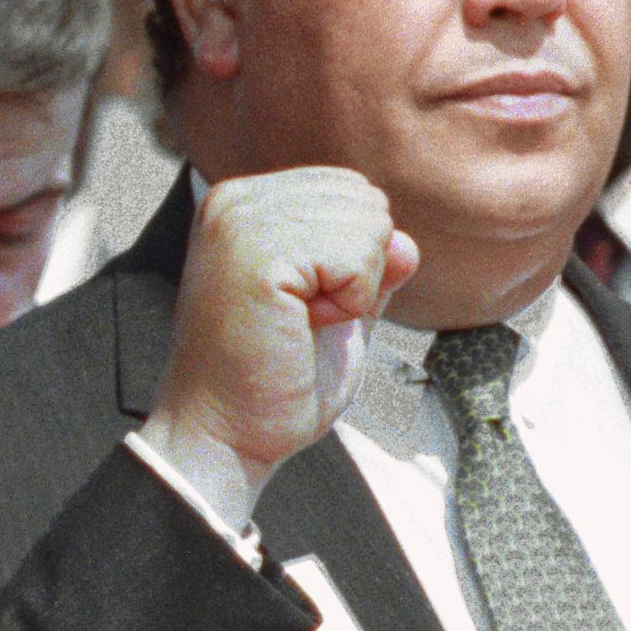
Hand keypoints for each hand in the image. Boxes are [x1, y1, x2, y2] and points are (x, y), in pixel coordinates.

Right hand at [143, 169, 418, 517]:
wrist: (224, 438)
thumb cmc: (275, 382)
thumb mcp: (339, 311)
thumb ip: (372, 268)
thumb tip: (406, 242)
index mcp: (246, 203)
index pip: (351, 192)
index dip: (352, 260)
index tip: (301, 308)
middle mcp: (235, 200)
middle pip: (364, 200)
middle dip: (357, 269)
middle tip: (301, 321)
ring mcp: (241, 223)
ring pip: (366, 225)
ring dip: (352, 289)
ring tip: (298, 326)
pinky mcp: (256, 255)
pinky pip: (355, 258)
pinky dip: (350, 303)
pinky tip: (303, 328)